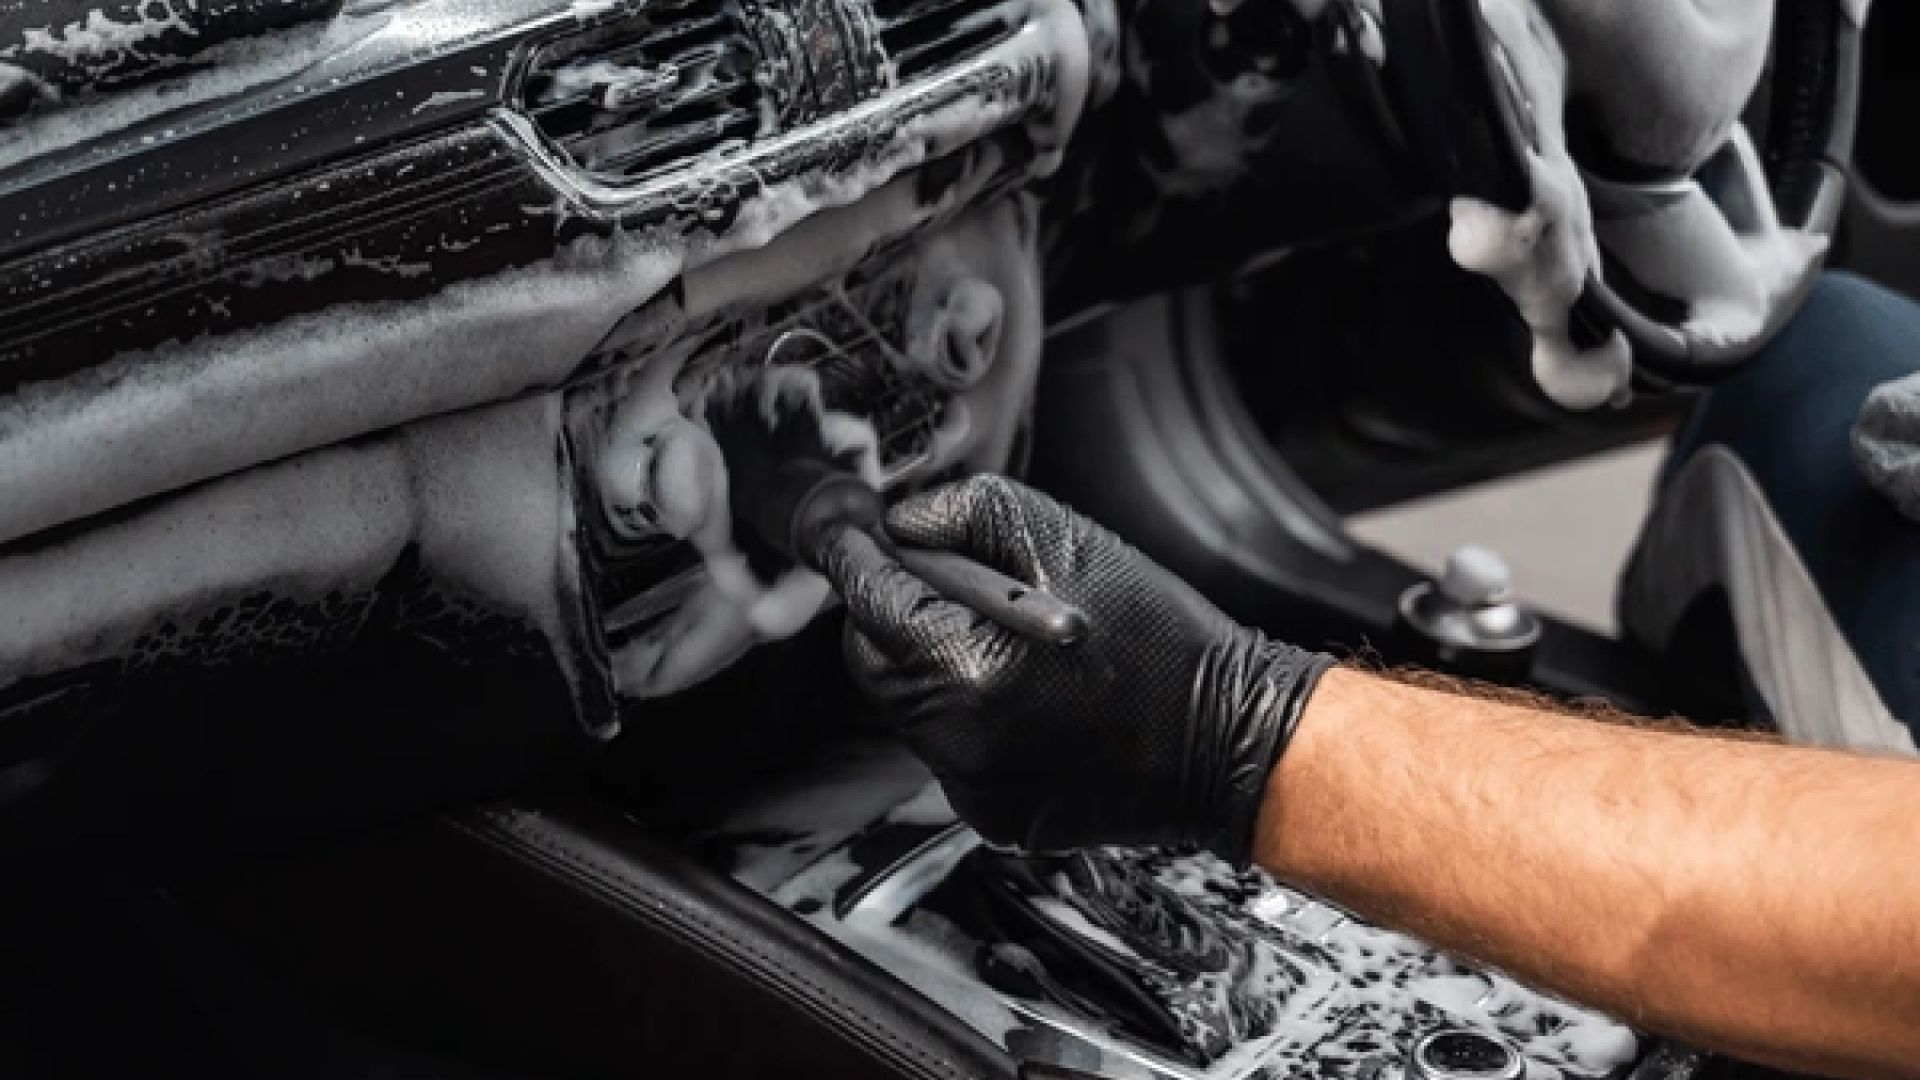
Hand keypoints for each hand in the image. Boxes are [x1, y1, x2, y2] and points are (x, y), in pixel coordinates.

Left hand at [817, 476, 1331, 861]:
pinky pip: (949, 756)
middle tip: (953, 590)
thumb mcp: (1062, 537)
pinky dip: (968, 722)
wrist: (1230, 739)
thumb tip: (898, 527)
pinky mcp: (995, 818)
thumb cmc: (1161, 637)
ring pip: (909, 712)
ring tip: (1012, 649)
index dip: (857, 560)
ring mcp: (976, 788)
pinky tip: (1031, 702)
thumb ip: (963, 514)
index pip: (871, 603)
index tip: (846, 535)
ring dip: (934, 670)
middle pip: (873, 664)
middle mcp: (961, 739)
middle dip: (897, 619)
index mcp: (970, 665)